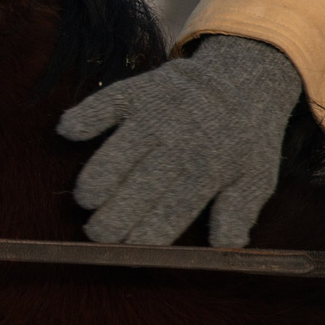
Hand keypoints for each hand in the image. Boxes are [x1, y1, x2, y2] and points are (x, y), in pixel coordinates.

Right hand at [55, 35, 301, 247]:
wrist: (241, 78)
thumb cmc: (242, 139)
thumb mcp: (255, 177)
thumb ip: (239, 211)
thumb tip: (226, 246)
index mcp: (211, 166)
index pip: (176, 206)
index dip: (150, 229)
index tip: (130, 247)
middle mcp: (182, 139)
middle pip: (145, 183)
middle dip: (118, 213)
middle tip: (98, 233)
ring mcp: (158, 113)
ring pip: (123, 147)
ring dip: (100, 173)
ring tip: (85, 199)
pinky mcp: (139, 90)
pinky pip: (109, 101)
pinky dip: (88, 113)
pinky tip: (69, 130)